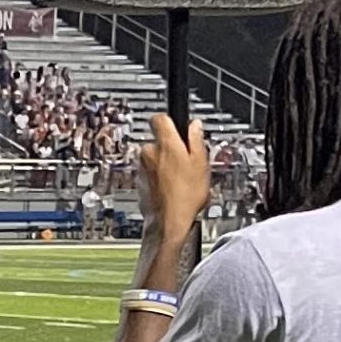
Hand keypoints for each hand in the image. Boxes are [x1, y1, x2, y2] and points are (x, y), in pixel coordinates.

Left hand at [139, 113, 211, 239]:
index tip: (177, 127)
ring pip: (154, 158)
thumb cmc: (185, 197)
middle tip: (186, 160)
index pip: (159, 117)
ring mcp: (142, 168)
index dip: (169, 121)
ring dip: (165, 164)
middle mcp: (149, 153)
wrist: (168, 224)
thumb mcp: (201, 164)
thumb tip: (195, 126)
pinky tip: (172, 188)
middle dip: (170, 147)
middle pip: (158, 140)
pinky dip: (159, 177)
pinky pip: (150, 173)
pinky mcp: (139, 182)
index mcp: (165, 144)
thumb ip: (196, 140)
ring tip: (181, 178)